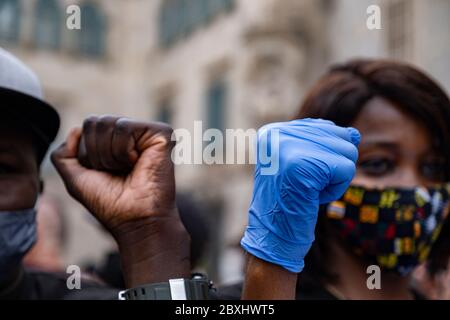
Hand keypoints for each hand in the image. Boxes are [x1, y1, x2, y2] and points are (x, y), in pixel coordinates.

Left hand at [52, 116, 189, 285]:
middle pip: (95, 122)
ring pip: (108, 123)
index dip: (87, 153)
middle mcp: (133, 133)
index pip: (88, 127)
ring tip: (127, 168)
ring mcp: (148, 132)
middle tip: (116, 172)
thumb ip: (64, 154)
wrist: (135, 220)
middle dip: (96, 153)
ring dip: (110, 154)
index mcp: (116, 141)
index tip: (105, 173)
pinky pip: (124, 127)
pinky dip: (123, 151)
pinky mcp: (161, 133)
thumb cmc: (110, 203)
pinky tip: (137, 163)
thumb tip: (76, 129)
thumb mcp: (76, 178)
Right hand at [241, 118, 359, 272]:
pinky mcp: (303, 165)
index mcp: (272, 132)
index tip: (299, 176)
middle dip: (332, 168)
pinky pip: (346, 169)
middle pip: (339, 137)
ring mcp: (288, 148)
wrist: (273, 235)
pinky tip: (314, 197)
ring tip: (309, 190)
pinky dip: (337, 189)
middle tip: (305, 186)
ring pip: (347, 152)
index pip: (324, 127)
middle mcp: (277, 134)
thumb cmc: (289, 202)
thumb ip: (326, 144)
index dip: (324, 157)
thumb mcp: (305, 165)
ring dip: (336, 179)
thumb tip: (355, 134)